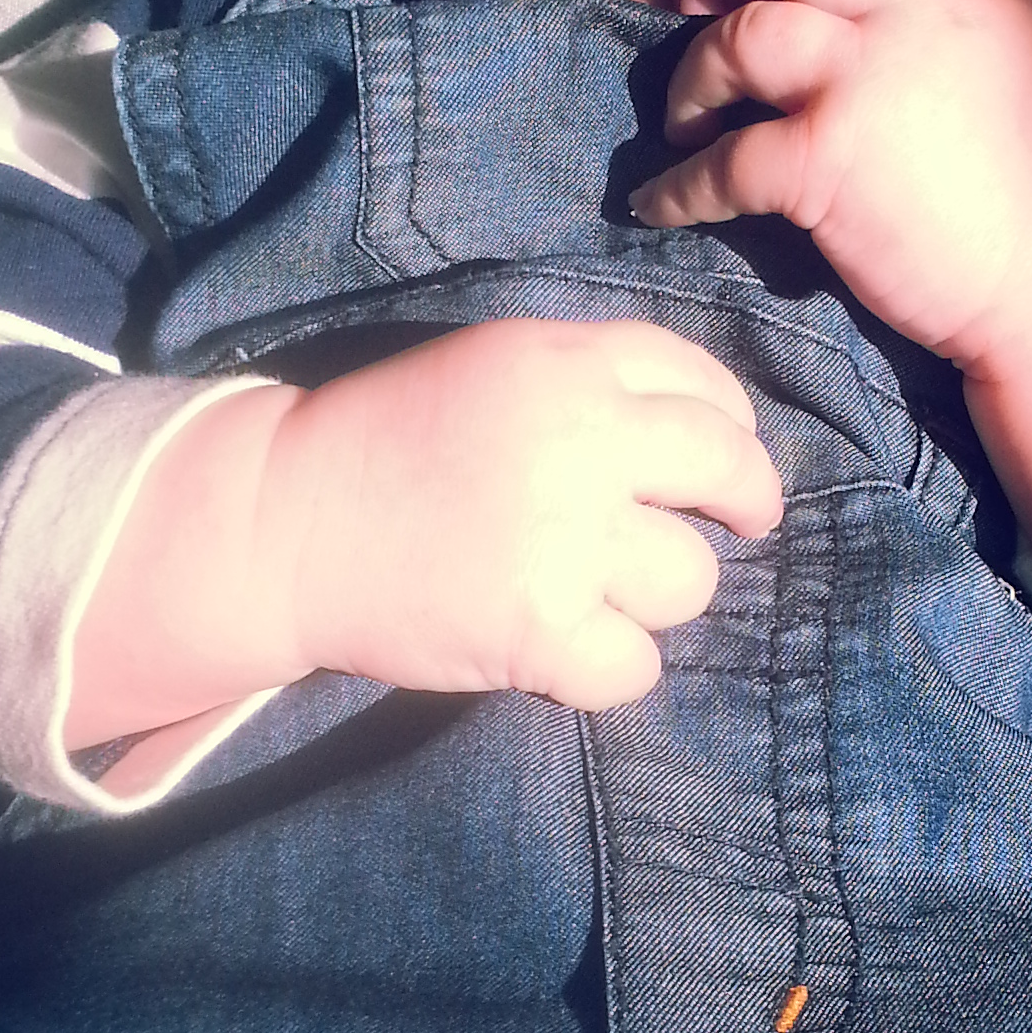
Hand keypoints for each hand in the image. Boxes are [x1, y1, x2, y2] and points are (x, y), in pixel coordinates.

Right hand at [69, 317, 785, 743]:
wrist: (284, 519)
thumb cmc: (387, 443)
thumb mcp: (493, 367)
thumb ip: (591, 384)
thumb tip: (706, 438)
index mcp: (569, 363)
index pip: (703, 386)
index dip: (732, 428)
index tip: (728, 460)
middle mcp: (580, 440)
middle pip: (728, 473)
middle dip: (747, 503)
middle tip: (744, 525)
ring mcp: (564, 537)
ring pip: (688, 580)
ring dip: (652, 596)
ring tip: (589, 589)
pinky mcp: (538, 627)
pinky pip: (634, 668)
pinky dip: (606, 669)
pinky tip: (559, 648)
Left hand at [628, 0, 1031, 374]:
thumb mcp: (1010, 58)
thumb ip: (939, 14)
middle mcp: (916, 13)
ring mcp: (868, 82)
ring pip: (740, 39)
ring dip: (691, 77)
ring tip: (683, 115)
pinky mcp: (828, 162)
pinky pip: (724, 161)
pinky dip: (679, 187)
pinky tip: (658, 204)